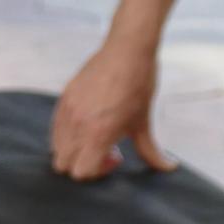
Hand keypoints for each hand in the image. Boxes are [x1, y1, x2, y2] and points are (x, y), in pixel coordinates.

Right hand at [51, 41, 174, 180]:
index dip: (97, 171)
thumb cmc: (138, 84)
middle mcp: (78, 126)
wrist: (127, 50)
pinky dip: (66, 135)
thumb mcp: (143, 122)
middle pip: (64, 165)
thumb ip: (150, 151)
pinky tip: (86, 123)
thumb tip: (168, 168)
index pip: (80, 172)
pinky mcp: (63, 100)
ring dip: (73, 150)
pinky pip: (55, 129)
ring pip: (56, 149)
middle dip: (83, 163)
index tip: (115, 156)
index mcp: (98, 134)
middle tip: (103, 149)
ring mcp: (67, 112)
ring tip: (93, 136)